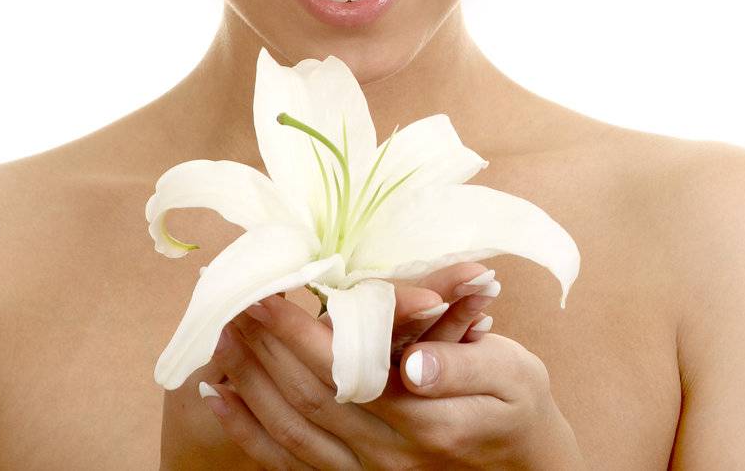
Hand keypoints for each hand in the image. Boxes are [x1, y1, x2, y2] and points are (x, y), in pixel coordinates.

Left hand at [193, 263, 581, 469]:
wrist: (525, 462)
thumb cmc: (518, 403)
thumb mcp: (511, 374)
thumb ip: (460, 364)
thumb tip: (412, 358)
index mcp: (423, 419)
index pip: (344, 370)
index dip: (298, 331)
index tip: (268, 291)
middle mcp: (388, 454)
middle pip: (306, 397)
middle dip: (262, 346)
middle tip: (229, 299)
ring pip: (289, 429)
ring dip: (248, 380)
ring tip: (219, 335)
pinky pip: (290, 460)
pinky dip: (249, 430)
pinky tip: (223, 399)